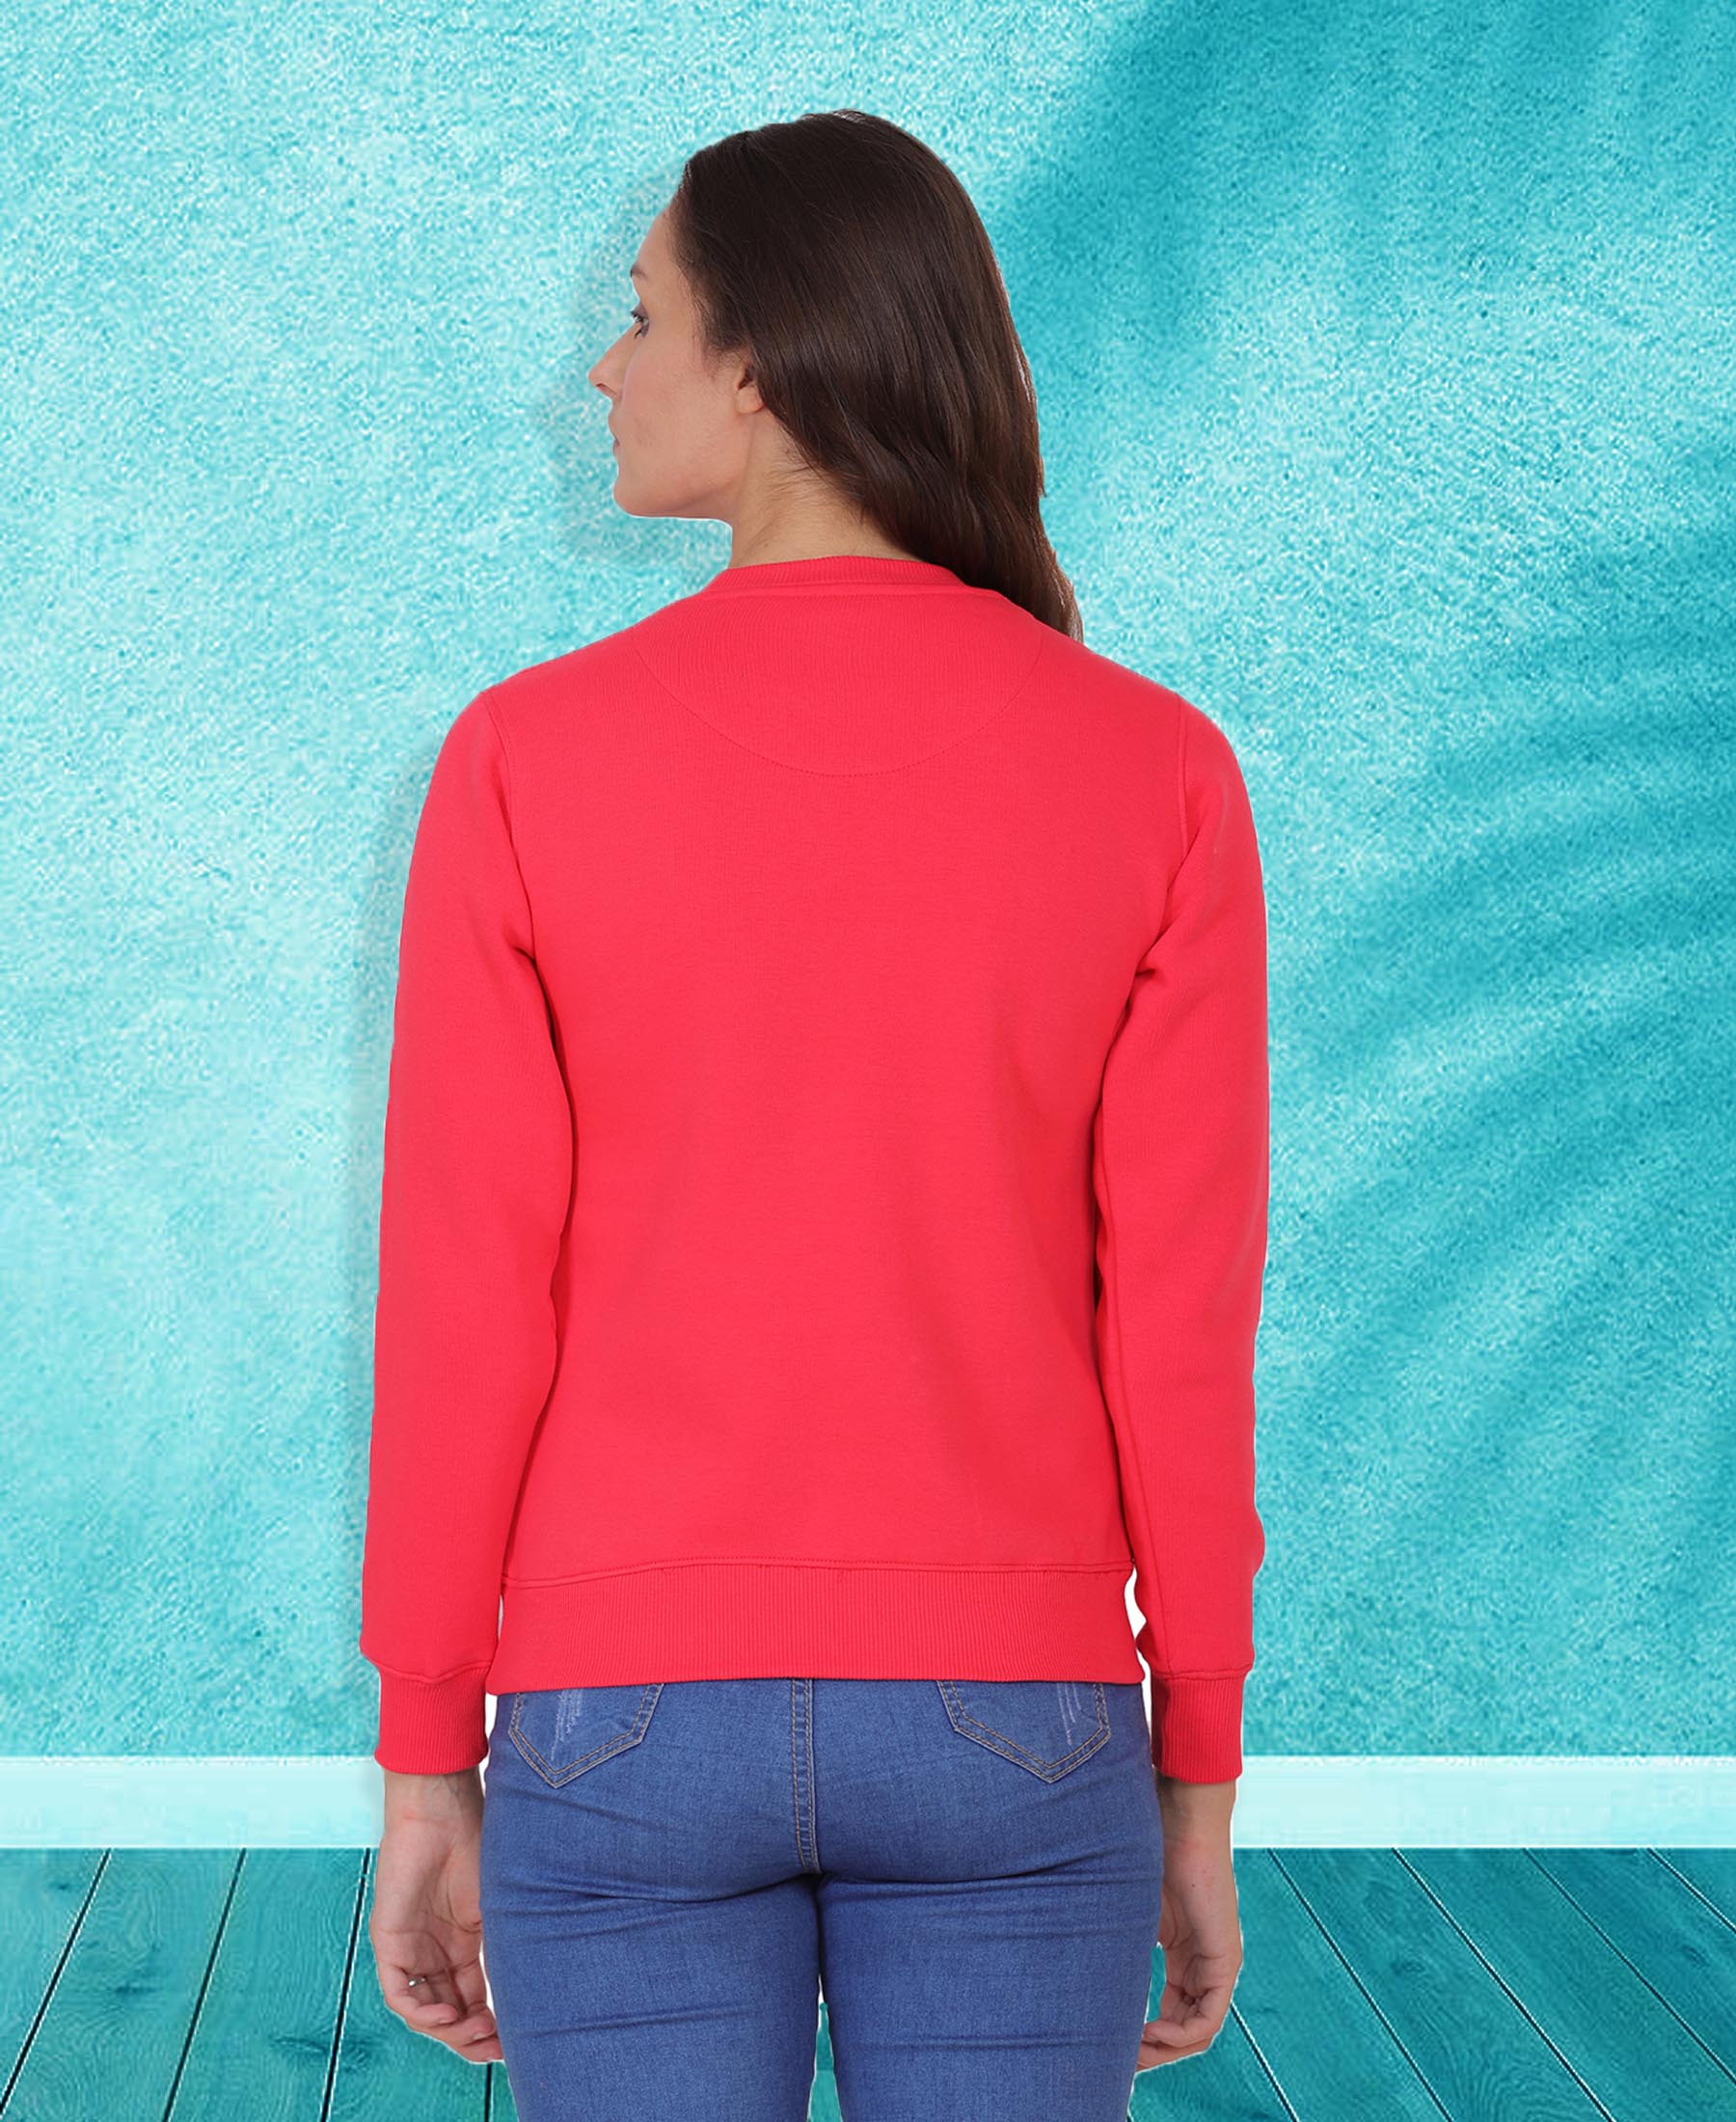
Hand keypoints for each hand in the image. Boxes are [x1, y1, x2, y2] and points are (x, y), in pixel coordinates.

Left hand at [368, 1767, 501, 2063]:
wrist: (443, 1810)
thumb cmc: (475, 1842)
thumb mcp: (499, 1904)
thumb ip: (506, 1944)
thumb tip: (536, 1985)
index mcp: (462, 1943)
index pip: (473, 1999)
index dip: (489, 2026)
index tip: (512, 2042)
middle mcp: (435, 1952)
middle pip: (449, 2012)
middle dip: (470, 2038)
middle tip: (495, 2048)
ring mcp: (411, 1948)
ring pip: (423, 2010)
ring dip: (449, 2031)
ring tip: (476, 2032)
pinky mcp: (389, 1941)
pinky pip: (398, 1991)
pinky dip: (421, 2011)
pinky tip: (448, 2014)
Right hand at [1134, 1776, 1241, 2069]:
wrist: (1180, 1816)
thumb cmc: (1150, 1846)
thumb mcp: (1128, 1905)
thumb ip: (1118, 1937)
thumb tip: (1076, 1960)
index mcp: (1186, 1951)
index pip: (1174, 2011)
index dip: (1146, 2034)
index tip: (1114, 2042)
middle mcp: (1206, 1963)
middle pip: (1186, 2027)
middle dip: (1153, 2050)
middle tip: (1119, 2059)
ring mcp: (1218, 1962)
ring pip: (1198, 2030)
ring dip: (1166, 2049)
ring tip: (1131, 2052)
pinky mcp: (1224, 1959)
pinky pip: (1208, 2019)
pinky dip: (1181, 2034)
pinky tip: (1150, 2030)